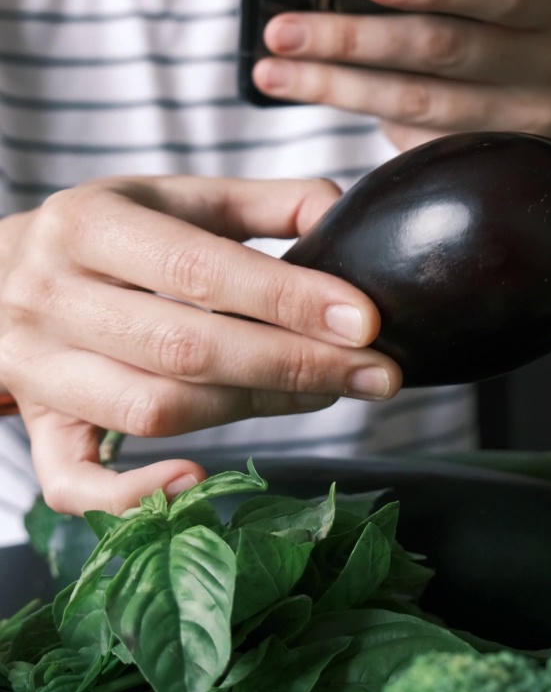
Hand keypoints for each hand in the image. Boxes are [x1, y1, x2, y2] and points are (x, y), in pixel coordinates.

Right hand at [0, 176, 399, 515]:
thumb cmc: (105, 236)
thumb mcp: (167, 197)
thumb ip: (257, 203)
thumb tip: (342, 213)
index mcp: (89, 224)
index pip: (198, 267)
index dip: (287, 298)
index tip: (365, 321)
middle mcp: (51, 296)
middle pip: (183, 348)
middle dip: (292, 364)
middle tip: (376, 374)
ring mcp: (34, 368)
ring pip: (151, 410)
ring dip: (251, 410)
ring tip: (326, 395)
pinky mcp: (34, 426)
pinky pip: (72, 483)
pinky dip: (136, 494)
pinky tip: (201, 481)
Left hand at [254, 0, 550, 149]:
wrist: (539, 116)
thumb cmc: (493, 35)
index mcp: (549, 3)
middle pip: (444, 49)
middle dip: (354, 38)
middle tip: (287, 31)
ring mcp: (526, 121)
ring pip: (418, 103)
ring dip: (337, 85)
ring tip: (276, 71)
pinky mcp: (492, 166)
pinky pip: (413, 140)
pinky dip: (357, 115)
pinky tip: (313, 97)